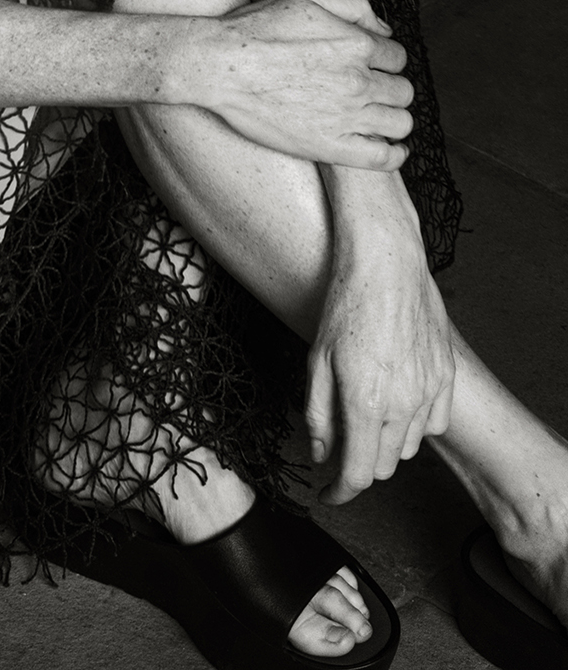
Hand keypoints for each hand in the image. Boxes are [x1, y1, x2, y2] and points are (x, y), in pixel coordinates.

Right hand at [180, 0, 413, 168]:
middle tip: (370, 90)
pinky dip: (394, 155)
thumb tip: (385, 28)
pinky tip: (391, 148)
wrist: (219, 65)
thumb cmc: (257, 28)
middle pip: (402, 91)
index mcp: (357, 45)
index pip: (397, 57)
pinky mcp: (330, 146)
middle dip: (390, 88)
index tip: (370, 66)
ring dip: (393, 118)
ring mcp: (347, 117)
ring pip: (399, 123)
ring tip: (377, 116)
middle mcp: (359, 81)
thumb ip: (354, 6)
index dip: (384, 61)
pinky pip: (382, 158)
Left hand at [307, 196, 454, 502]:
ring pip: (409, 447)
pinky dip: (413, 425)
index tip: (328, 495)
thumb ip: (319, 414)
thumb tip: (321, 454)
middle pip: (384, 465)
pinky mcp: (446, 378)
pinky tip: (396, 402)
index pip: (359, 474)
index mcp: (365, 403)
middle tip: (339, 447)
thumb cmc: (345, 307)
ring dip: (385, 444)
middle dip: (359, 464)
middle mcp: (403, 404)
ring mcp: (430, 392)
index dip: (340, 492)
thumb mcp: (317, 361)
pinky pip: (432, 423)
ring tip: (365, 413)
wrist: (386, 266)